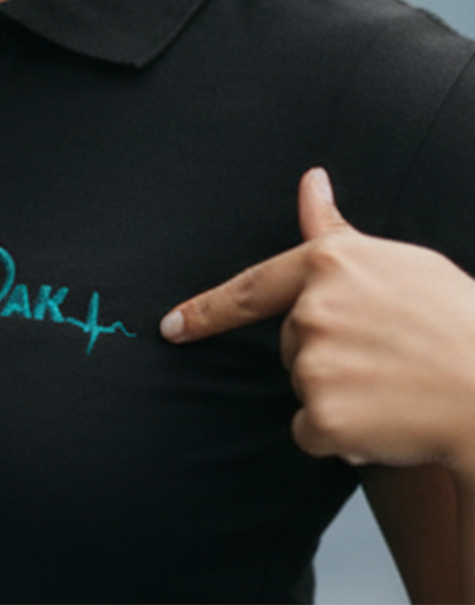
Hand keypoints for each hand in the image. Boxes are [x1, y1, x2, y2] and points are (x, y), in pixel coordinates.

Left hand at [160, 168, 474, 472]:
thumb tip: (311, 180)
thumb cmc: (454, 319)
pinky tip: (385, 421)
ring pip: (304, 387)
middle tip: (387, 357)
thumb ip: (337, 230)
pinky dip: (341, 436)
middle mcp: (311, 309)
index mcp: (328, 263)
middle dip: (327, 354)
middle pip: (291, 343)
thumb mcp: (397, 261)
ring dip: (337, 395)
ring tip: (394, 386)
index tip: (170, 327)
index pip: (251, 287)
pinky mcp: (322, 414)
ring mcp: (313, 362)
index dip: (206, 310)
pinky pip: (311, 431)